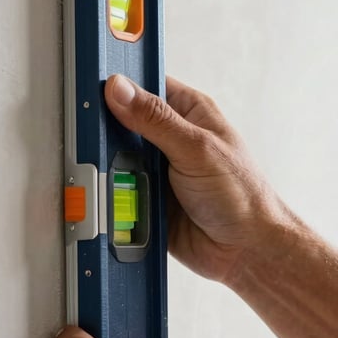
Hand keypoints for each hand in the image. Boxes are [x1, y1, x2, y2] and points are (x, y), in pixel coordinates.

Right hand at [105, 75, 289, 284]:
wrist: (245, 251)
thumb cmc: (242, 195)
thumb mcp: (196, 148)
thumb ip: (155, 119)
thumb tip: (120, 89)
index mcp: (187, 112)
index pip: (145, 85)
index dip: (119, 85)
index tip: (92, 90)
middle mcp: (169, 138)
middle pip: (121, 125)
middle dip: (107, 135)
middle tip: (94, 140)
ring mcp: (156, 169)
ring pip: (114, 160)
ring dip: (110, 169)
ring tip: (109, 174)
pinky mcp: (146, 198)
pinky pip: (117, 192)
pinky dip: (112, 195)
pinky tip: (110, 198)